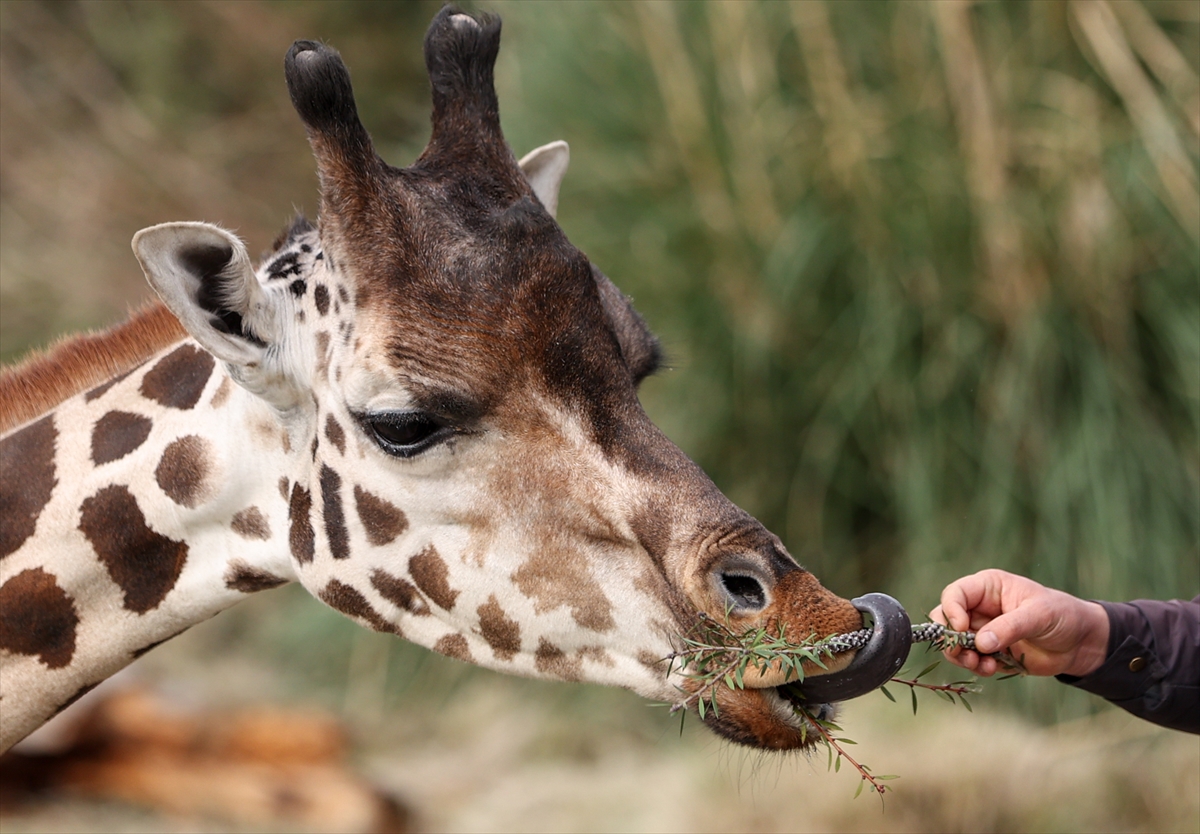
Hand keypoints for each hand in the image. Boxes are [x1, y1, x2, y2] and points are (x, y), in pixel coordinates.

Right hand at [930, 569, 1109, 677]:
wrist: (1080, 643)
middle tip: (962, 652)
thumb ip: (1009, 627)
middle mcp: (980, 608)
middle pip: (945, 619)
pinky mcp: (989, 651)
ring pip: (954, 643)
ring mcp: (983, 630)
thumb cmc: (1062, 616)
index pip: (954, 594)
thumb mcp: (1038, 616)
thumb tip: (980, 643)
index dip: (951, 611)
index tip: (961, 628)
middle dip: (950, 638)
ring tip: (982, 664)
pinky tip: (992, 668)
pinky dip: (976, 666)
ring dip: (962, 657)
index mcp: (988, 588)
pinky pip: (970, 660)